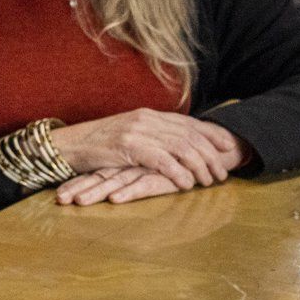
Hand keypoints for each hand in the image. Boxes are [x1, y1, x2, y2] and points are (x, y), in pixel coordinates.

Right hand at [48, 109, 248, 191]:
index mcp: (151, 115)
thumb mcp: (130, 135)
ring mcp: (138, 131)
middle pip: (190, 135)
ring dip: (199, 166)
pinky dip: (178, 172)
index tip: (229, 148)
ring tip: (209, 181)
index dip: (212, 135)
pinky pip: (161, 160)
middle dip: (210, 155)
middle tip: (222, 173)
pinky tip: (186, 184)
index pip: (190, 123)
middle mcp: (148, 119)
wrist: (70, 144)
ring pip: (180, 147)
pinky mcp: (128, 146)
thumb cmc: (99, 145)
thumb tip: (177, 147)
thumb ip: (153, 137)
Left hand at [56, 167, 181, 204]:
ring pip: (117, 179)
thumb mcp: (149, 171)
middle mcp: (133, 163)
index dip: (77, 182)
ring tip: (79, 201)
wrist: (208, 152)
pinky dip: (129, 192)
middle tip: (60, 200)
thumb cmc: (178, 165)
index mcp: (126, 162)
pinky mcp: (163, 173)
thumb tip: (109, 189)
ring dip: (97, 191)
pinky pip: (144, 183)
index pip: (97, 172)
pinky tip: (115, 199)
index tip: (58, 197)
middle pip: (101, 176)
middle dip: (80, 187)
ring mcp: (147, 167)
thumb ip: (132, 176)